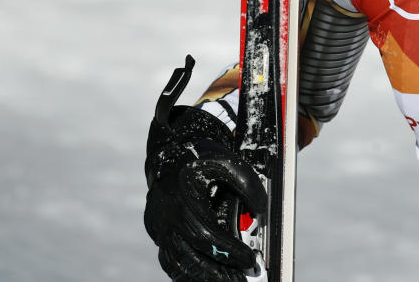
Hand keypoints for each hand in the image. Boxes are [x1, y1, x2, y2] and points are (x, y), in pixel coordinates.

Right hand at [144, 56, 266, 281]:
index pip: (206, 235)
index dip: (229, 252)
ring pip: (178, 263)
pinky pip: (170, 260)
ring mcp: (158, 227)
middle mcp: (166, 216)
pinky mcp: (156, 233)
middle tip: (242, 280)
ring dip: (203, 276)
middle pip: (190, 256)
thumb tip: (262, 214)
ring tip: (229, 281)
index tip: (251, 261)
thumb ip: (249, 186)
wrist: (170, 150)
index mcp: (182, 198)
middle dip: (218, 273)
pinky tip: (208, 275)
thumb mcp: (229, 162)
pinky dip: (188, 271)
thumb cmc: (201, 157)